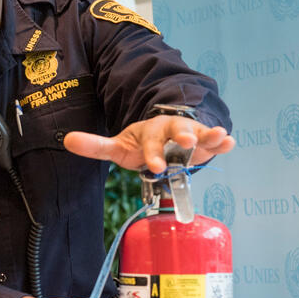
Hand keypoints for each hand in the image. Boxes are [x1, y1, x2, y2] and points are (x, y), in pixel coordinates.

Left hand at [63, 115, 234, 172]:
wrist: (166, 133)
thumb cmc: (142, 143)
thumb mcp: (119, 145)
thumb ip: (96, 145)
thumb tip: (67, 140)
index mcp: (150, 132)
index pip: (150, 143)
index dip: (152, 154)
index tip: (154, 167)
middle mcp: (171, 130)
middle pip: (177, 132)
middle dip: (182, 137)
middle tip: (186, 143)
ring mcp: (190, 134)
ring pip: (200, 133)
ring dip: (209, 135)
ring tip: (221, 136)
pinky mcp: (204, 142)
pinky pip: (214, 141)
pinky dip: (222, 141)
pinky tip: (231, 142)